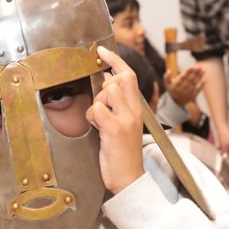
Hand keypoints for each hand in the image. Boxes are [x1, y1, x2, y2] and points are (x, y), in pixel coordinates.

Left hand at [86, 46, 143, 193]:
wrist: (129, 177)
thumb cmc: (123, 152)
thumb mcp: (124, 124)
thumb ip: (118, 103)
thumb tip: (108, 79)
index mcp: (136, 109)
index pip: (129, 76)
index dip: (116, 60)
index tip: (102, 50)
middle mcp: (134, 111)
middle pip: (119, 79)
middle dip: (103, 87)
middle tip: (101, 106)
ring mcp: (125, 119)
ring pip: (106, 92)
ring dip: (96, 104)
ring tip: (101, 123)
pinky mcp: (115, 128)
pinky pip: (97, 109)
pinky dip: (92, 117)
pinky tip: (98, 129)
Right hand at [164, 65, 204, 105]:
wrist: (176, 102)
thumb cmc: (172, 89)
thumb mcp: (167, 84)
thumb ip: (167, 77)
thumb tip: (169, 71)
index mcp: (175, 85)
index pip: (182, 78)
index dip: (187, 72)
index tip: (191, 67)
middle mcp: (181, 89)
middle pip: (189, 80)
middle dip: (195, 73)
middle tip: (199, 67)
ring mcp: (187, 93)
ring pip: (194, 84)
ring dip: (199, 77)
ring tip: (203, 70)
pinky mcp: (192, 96)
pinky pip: (198, 90)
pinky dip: (201, 85)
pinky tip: (205, 79)